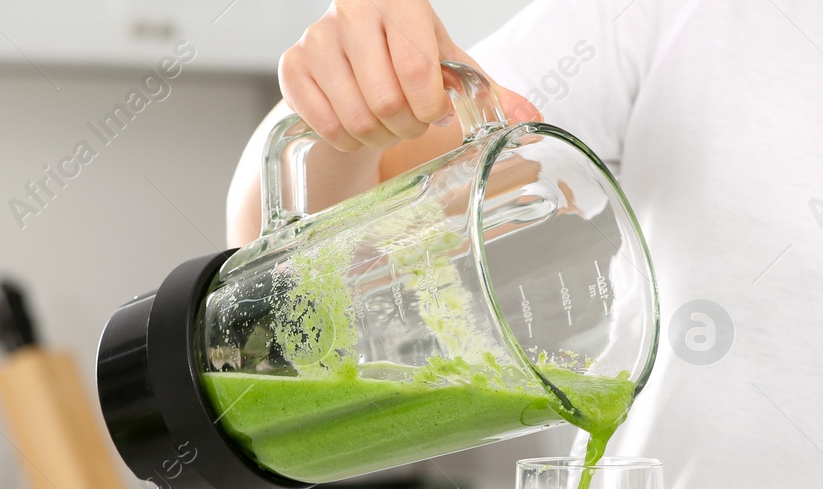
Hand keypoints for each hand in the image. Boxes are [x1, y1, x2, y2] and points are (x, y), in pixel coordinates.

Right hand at [279, 0, 540, 153]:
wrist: (350, 50)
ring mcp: (316, 39)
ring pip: (356, 118)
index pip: (417, 68)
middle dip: (405, 127)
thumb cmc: (405, 54)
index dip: (430, 107)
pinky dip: (348, 140)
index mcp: (398, 3)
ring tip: (385, 126)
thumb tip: (530, 116)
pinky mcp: (291, 67)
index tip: (433, 111)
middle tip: (409, 123)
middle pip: (385, 100)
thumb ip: (487, 91)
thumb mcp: (446, 65)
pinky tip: (357, 127)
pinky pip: (326, 126)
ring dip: (378, 137)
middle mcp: (352, 13)